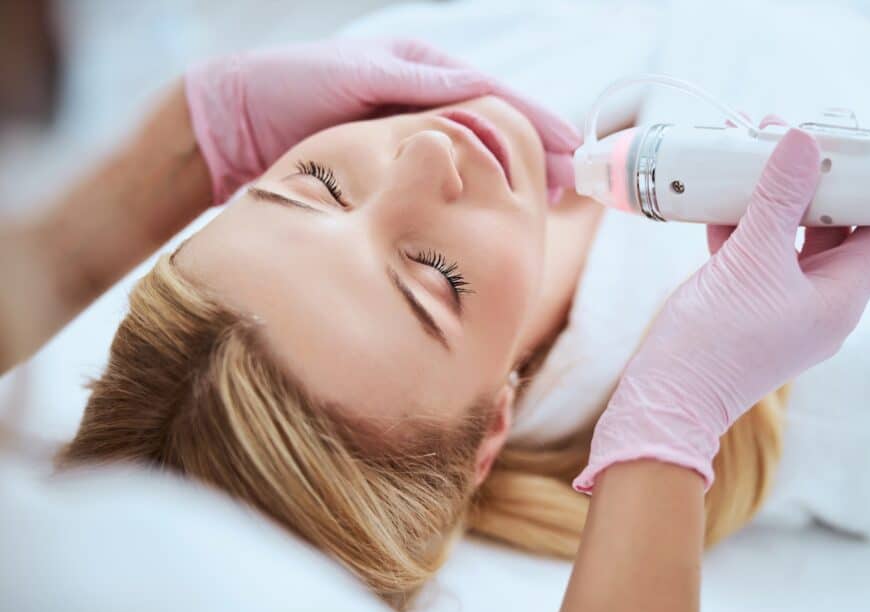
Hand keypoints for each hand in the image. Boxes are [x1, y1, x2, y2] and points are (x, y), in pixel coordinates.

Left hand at [185, 38, 579, 203]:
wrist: (229, 124)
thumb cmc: (286, 86)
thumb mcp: (356, 76)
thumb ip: (418, 84)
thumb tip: (480, 93)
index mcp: (420, 69)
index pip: (492, 95)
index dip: (535, 121)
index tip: (571, 147)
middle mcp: (420, 103)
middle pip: (492, 129)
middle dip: (534, 154)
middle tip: (571, 187)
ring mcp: (407, 139)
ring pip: (472, 160)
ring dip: (510, 180)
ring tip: (544, 205)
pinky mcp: (390, 172)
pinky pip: (442, 182)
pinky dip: (472, 196)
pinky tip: (491, 215)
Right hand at [574, 125, 869, 491]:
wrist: (667, 396)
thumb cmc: (717, 340)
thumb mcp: (752, 258)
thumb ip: (779, 196)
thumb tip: (803, 142)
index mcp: (841, 298)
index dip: (869, 189)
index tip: (843, 151)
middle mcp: (821, 303)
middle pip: (835, 230)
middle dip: (810, 184)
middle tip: (786, 142)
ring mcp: (783, 306)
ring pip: (789, 240)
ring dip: (771, 201)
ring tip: (747, 157)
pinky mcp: (748, 307)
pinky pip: (756, 257)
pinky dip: (742, 227)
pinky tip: (717, 200)